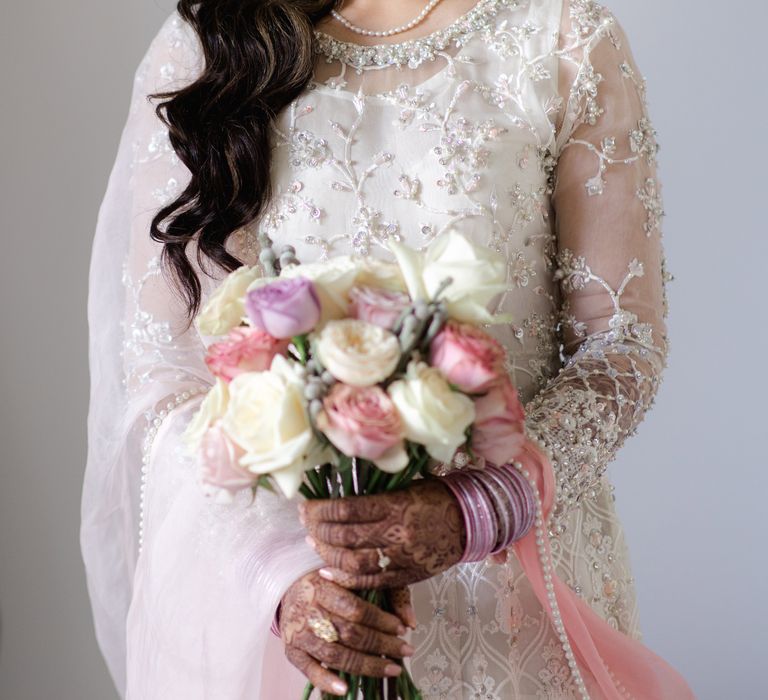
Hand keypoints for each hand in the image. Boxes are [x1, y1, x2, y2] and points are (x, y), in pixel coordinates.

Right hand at [281, 571, 414, 696]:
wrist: (289, 586)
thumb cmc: (329, 581)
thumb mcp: (353, 576)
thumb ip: (382, 593)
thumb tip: (410, 621)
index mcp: (323, 585)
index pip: (356, 608)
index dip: (381, 621)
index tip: (401, 629)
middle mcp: (308, 609)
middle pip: (349, 633)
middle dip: (381, 644)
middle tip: (406, 650)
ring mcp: (299, 632)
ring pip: (334, 655)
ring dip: (366, 666)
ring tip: (392, 668)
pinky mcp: (292, 651)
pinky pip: (310, 670)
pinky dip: (327, 682)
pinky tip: (346, 688)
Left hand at [301, 479, 464, 588]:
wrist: (470, 521)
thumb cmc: (435, 498)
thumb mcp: (405, 487)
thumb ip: (375, 495)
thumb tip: (338, 494)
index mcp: (396, 504)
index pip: (347, 509)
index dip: (320, 509)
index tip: (306, 507)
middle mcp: (397, 532)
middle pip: (345, 536)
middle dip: (318, 531)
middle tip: (306, 525)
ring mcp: (402, 557)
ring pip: (353, 562)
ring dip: (327, 555)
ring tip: (314, 544)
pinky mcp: (408, 575)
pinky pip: (370, 582)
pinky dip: (346, 578)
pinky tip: (329, 571)